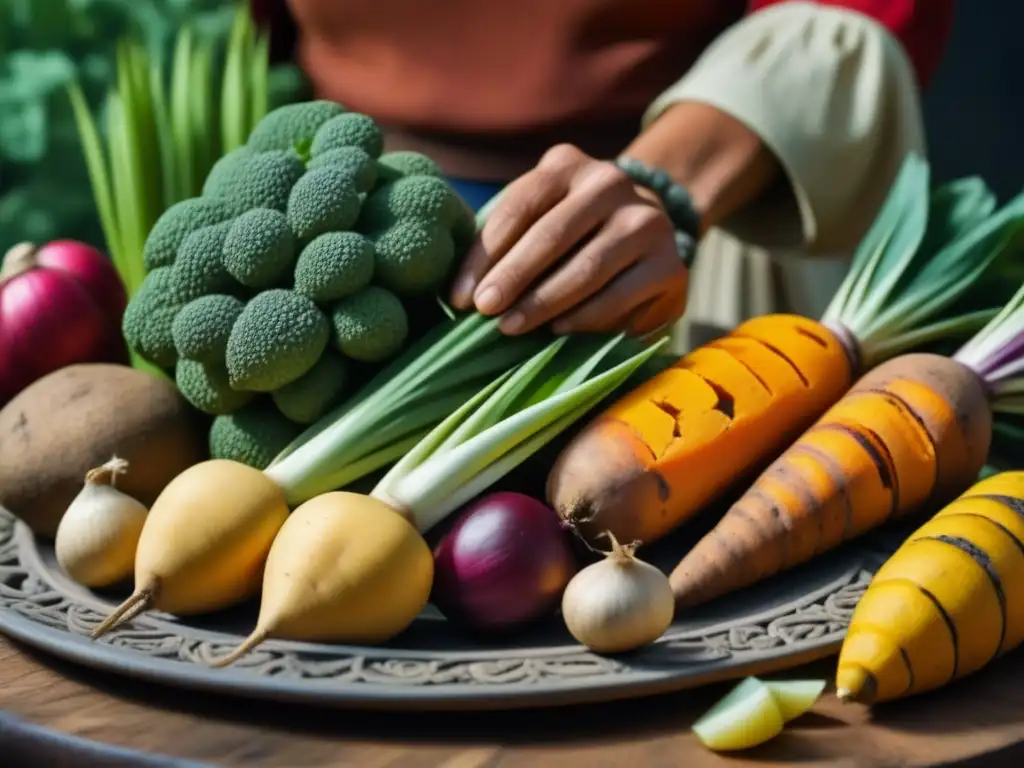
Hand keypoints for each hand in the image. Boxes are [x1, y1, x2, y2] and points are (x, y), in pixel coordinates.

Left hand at [448, 144, 687, 335]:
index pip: (518, 208)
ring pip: (587, 267)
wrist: (646, 232)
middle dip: (512, 278)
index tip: (460, 297)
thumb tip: (460, 290)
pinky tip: (559, 330)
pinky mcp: (669, 264)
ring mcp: (646, 221)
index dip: (485, 255)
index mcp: (566, 166)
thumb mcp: (537, 218)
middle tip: (484, 311)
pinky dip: (585, 317)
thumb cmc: (570, 233)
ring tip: (511, 327)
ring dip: (544, 303)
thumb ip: (504, 239)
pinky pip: (619, 295)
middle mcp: (610, 183)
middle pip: (552, 235)